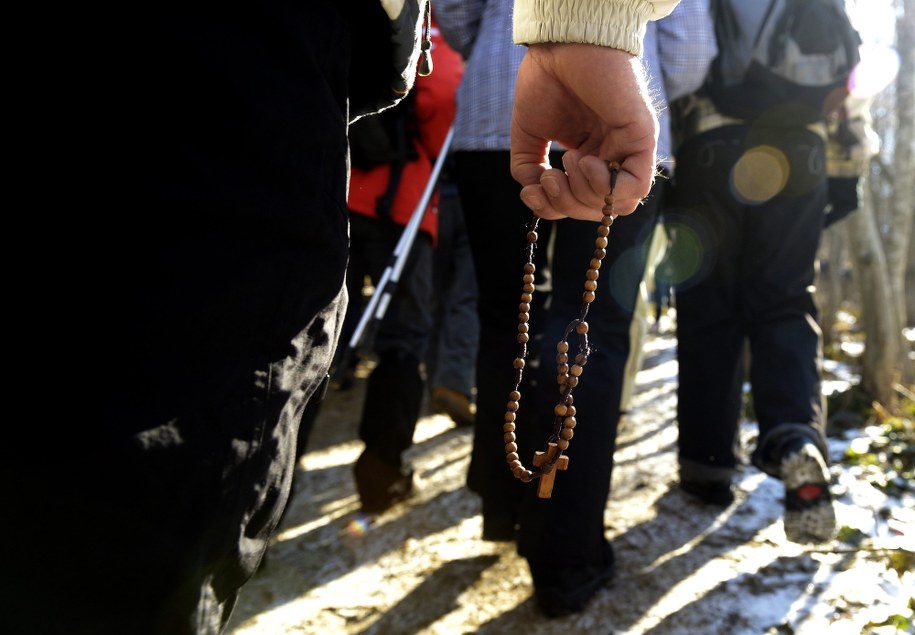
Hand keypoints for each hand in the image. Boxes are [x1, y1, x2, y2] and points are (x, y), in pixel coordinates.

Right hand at [510, 43, 658, 219]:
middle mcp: (612, 156)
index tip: (532, 191)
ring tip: (568, 161)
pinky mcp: (642, 138)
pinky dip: (606, 186)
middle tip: (550, 178)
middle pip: (599, 210)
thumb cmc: (547, 79)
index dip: (554, 208)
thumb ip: (528, 168)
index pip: (581, 203)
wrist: (561, 46)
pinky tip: (586, 160)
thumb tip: (534, 195)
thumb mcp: (529, 134)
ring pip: (618, 205)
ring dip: (585, 196)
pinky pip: (636, 186)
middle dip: (567, 205)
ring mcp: (628, 149)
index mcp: (590, 156)